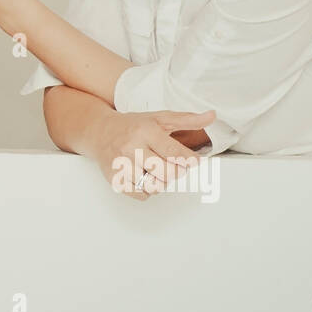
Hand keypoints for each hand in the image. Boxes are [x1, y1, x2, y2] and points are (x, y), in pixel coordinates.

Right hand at [81, 109, 214, 200]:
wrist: (99, 131)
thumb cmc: (131, 125)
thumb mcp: (159, 117)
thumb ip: (186, 119)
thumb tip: (211, 116)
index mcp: (146, 131)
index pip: (176, 152)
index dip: (190, 160)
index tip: (193, 160)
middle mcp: (132, 147)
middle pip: (168, 172)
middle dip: (176, 171)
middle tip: (173, 164)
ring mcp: (122, 164)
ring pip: (155, 185)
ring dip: (161, 181)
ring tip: (156, 170)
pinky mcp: (115, 178)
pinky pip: (141, 194)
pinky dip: (147, 190)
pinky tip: (144, 176)